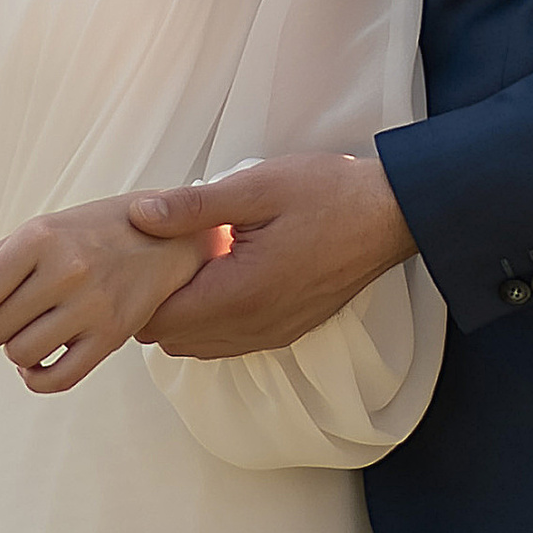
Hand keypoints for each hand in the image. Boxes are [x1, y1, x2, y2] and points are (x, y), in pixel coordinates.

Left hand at [0, 197, 226, 392]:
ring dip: (16, 348)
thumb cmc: (88, 233)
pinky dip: (35, 377)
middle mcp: (66, 270)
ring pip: (19, 354)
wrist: (167, 237)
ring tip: (36, 325)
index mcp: (39, 238)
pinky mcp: (114, 336)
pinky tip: (40, 359)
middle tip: (18, 308)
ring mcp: (92, 305)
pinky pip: (54, 379)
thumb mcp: (32, 237)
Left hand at [121, 151, 413, 358]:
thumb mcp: (256, 187)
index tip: (142, 252)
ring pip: (198, 345)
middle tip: (159, 255)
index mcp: (240, 295)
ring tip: (187, 264)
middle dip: (155, 304)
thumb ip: (193, 207)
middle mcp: (253, 327)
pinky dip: (210, 319)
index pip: (159, 320)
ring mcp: (272, 334)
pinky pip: (229, 341)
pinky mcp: (287, 330)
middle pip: (172, 339)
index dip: (140, 290)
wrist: (392, 214)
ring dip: (183, 314)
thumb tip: (139, 216)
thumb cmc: (329, 195)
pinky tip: (218, 277)